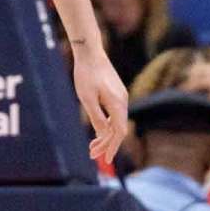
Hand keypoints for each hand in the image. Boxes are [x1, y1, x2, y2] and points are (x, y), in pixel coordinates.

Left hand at [72, 43, 127, 162]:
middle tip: (92, 154)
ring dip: (106, 135)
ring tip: (93, 146)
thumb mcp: (87, 98)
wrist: (90, 51)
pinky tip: (100, 130)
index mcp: (118, 104)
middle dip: (106, 143)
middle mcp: (123, 101)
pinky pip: (115, 114)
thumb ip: (96, 117)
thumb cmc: (86, 74)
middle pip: (118, 129)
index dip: (112, 147)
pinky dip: (107, 124)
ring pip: (116, 121)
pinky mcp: (116, 92)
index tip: (104, 159)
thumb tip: (103, 135)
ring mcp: (120, 96)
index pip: (118, 132)